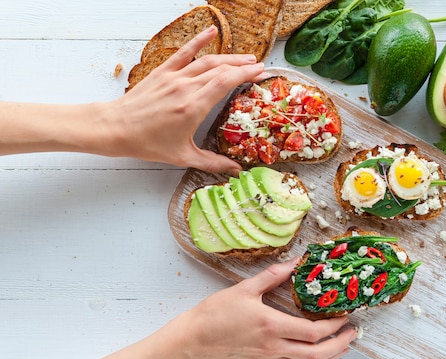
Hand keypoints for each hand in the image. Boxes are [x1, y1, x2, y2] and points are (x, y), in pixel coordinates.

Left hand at [109, 26, 268, 174]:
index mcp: (193, 107)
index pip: (226, 82)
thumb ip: (212, 162)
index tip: (260, 73)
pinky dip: (199, 40)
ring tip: (246, 57)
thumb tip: (235, 170)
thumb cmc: (146, 143)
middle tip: (258, 67)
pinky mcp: (162, 72)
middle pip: (221, 69)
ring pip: (207, 60)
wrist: (115, 128)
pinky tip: (211, 31)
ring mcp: (173, 77)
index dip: (245, 74)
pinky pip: (184, 52)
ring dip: (229, 56)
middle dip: (243, 65)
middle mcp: (185, 88)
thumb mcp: (182, 156)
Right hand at [172, 257, 357, 358]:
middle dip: (339, 345)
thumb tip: (293, 262)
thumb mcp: (244, 288)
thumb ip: (272, 276)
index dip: (334, 327)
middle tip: (352, 333)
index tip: (344, 317)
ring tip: (342, 347)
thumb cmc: (215, 314)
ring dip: (329, 358)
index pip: (313, 332)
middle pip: (317, 354)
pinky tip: (315, 355)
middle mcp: (273, 346)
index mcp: (271, 325)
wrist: (193, 339)